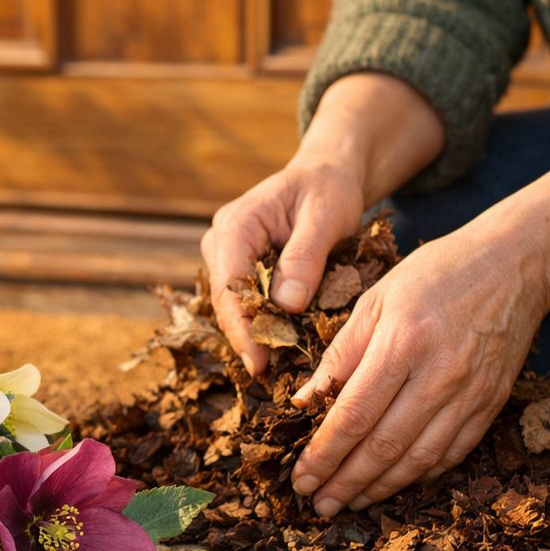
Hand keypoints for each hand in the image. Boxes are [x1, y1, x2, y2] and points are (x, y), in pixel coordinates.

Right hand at [201, 160, 364, 374]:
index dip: (242, 326)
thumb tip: (287, 304)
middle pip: (226, 301)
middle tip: (269, 374)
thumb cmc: (328, 190)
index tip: (258, 361)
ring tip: (275, 367)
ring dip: (253, 334)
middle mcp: (221, 242)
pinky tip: (279, 346)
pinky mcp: (239, 269)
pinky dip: (261, 323)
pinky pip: (245, 303)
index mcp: (236, 224)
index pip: (229, 285)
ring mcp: (226, 257)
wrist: (325, 176)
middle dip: (246, 337)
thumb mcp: (327, 216)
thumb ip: (306, 257)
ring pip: (233, 306)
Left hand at [288, 223, 549, 515]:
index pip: (354, 415)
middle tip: (317, 504)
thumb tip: (304, 402)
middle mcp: (439, 376)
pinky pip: (451, 454)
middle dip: (345, 481)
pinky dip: (419, 475)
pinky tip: (393, 484)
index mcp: (403, 344)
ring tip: (349, 502)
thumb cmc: (435, 275)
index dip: (324, 454)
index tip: (300, 478)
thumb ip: (340, 354)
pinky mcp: (491, 405)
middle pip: (384, 446)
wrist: (514, 266)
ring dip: (380, 488)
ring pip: (418, 460)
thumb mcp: (375, 300)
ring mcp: (470, 395)